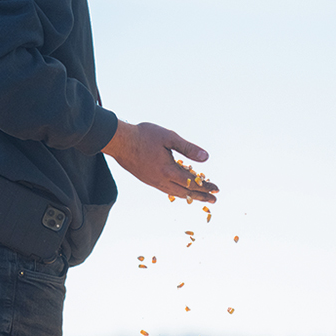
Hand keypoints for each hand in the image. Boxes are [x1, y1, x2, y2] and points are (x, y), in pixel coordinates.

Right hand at [101, 121, 218, 202]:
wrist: (119, 141)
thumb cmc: (144, 136)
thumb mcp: (169, 137)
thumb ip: (188, 148)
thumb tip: (206, 158)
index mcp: (168, 170)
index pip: (192, 182)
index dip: (206, 186)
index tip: (217, 190)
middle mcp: (161, 180)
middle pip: (186, 192)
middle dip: (201, 196)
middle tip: (214, 200)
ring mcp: (153, 182)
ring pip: (175, 193)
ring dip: (189, 196)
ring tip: (198, 198)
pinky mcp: (147, 180)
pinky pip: (166, 190)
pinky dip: (177, 192)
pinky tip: (179, 190)